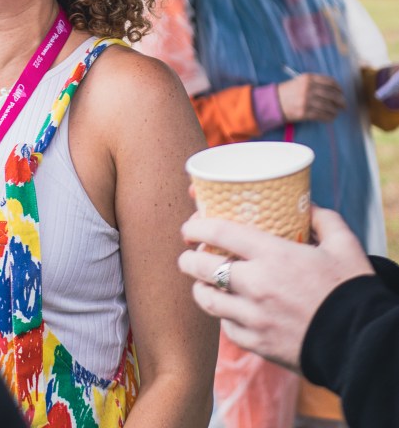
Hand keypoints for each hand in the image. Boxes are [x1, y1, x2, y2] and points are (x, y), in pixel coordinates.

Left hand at [178, 207, 373, 370]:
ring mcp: (254, 317)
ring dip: (199, 289)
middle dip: (188, 259)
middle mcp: (256, 285)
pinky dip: (224, 318)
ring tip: (199, 283)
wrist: (363, 344)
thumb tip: (307, 205)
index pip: (219, 232)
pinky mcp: (259, 344)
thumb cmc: (352, 290)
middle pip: (203, 268)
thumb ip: (323, 218)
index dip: (196, 226)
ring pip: (208, 301)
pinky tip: (228, 310)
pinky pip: (228, 329)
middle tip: (187, 255)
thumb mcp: (343, 244)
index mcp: (273, 255)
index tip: (190, 226)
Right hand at [277, 73, 345, 122]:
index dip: (338, 88)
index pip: (330, 82)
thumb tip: (333, 89)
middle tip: (343, 105)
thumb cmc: (289, 91)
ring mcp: (306, 101)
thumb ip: (315, 82)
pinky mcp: (304, 112)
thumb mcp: (300, 81)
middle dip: (340, 101)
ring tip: (336, 112)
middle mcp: (308, 88)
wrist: (274, 102)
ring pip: (328, 106)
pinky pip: (322, 115)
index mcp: (308, 78)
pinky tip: (330, 117)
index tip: (341, 92)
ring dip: (335, 110)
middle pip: (331, 95)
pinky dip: (329, 117)